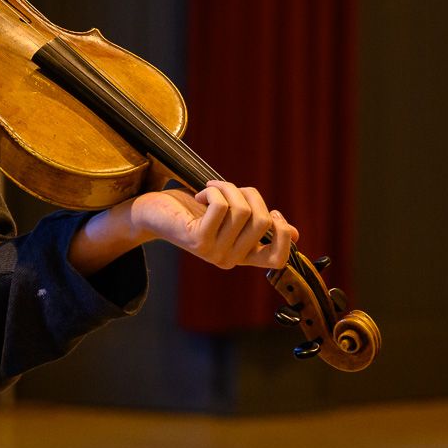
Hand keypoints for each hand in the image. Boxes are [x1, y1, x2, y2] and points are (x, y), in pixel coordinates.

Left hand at [131, 180, 296, 269]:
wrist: (152, 213)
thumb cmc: (192, 211)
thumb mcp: (230, 218)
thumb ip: (256, 224)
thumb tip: (296, 234)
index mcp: (242, 256)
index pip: (278, 258)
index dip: (284, 232)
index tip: (272, 212)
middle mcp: (230, 260)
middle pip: (263, 221)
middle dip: (250, 194)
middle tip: (229, 189)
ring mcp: (214, 253)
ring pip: (243, 210)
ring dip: (229, 188)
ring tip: (212, 188)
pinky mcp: (198, 240)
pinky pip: (221, 206)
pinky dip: (214, 190)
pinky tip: (201, 193)